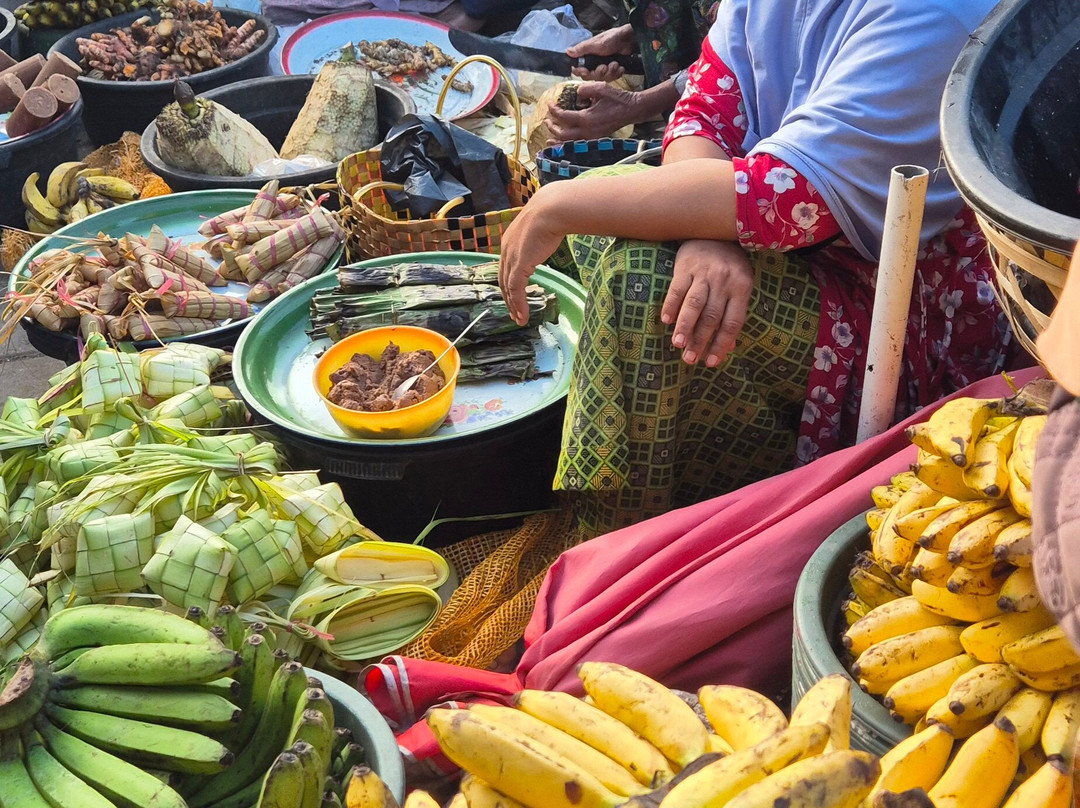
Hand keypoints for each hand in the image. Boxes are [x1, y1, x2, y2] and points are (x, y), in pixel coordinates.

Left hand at [498, 185, 568, 325]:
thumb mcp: (540, 227)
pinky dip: (519, 305)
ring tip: (519, 319)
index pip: (505, 268)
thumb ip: (538, 237)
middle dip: (508, 299)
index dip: (508, 284)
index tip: (513, 295)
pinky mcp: (519, 265)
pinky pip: (516, 290)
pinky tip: (523, 316)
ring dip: (513, 306)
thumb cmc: (551, 214)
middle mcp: (506, 251)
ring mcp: (511, 258)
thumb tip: (547, 237)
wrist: (551, 210)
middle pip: (503, 280)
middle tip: (514, 313)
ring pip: (508, 288)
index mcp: (509, 242)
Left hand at [545, 82, 639, 142]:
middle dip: (552, 127)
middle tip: (546, 120)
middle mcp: (587, 131)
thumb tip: (575, 93)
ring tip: (549, 139)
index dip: (554, 111)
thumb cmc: (617, 98)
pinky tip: (564, 143)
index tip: (549, 104)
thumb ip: (585, 89)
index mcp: (586, 118)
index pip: (564, 116)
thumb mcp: (600, 88)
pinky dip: (568, 144)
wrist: (631, 110)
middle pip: (563, 133)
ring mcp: (592, 137)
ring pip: (570, 143)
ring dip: (558, 140)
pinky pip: (578, 144)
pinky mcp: (596, 139)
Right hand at [567, 24, 634, 80]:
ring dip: (610, 72)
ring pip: (602, 79)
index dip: (582, 72)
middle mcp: (594, 63)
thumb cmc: (612, 39)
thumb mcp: (595, 44)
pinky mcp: (612, 71)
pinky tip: (620, 67)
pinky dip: (617, 73)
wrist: (629, 40)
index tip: (586, 71)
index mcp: (587, 56)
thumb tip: (567, 51)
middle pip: (591, 77)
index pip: (579, 69)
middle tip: (604, 66)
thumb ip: (582, 49)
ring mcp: (603, 67)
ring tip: (615, 64)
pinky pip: (612, 78)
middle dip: (599, 73)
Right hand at [662, 239, 753, 366]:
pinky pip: (677, 289)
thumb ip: (734, 314)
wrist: (713, 230)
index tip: (710, 362)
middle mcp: (724, 281)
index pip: (732, 322)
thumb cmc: (729, 265)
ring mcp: (704, 273)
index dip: (721, 344)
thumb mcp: (739, 286)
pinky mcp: (686, 266)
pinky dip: (671, 306)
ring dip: (685, 327)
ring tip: (678, 345)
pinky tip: (666, 321)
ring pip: (694, 305)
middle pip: (711, 317)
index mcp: (742, 287)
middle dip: (700, 340)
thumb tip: (730, 347)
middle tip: (690, 359)